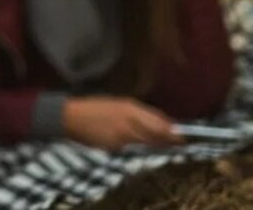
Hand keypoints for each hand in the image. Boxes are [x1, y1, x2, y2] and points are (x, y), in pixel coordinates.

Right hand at [62, 97, 181, 149]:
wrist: (70, 117)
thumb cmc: (94, 106)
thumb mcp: (118, 103)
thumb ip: (140, 112)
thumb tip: (163, 122)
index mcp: (129, 107)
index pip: (159, 121)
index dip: (172, 128)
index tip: (182, 134)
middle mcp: (128, 122)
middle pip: (157, 135)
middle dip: (170, 140)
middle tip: (180, 142)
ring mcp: (122, 136)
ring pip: (147, 143)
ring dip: (156, 144)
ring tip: (162, 144)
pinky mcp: (115, 147)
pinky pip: (132, 148)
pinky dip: (137, 147)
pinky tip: (135, 143)